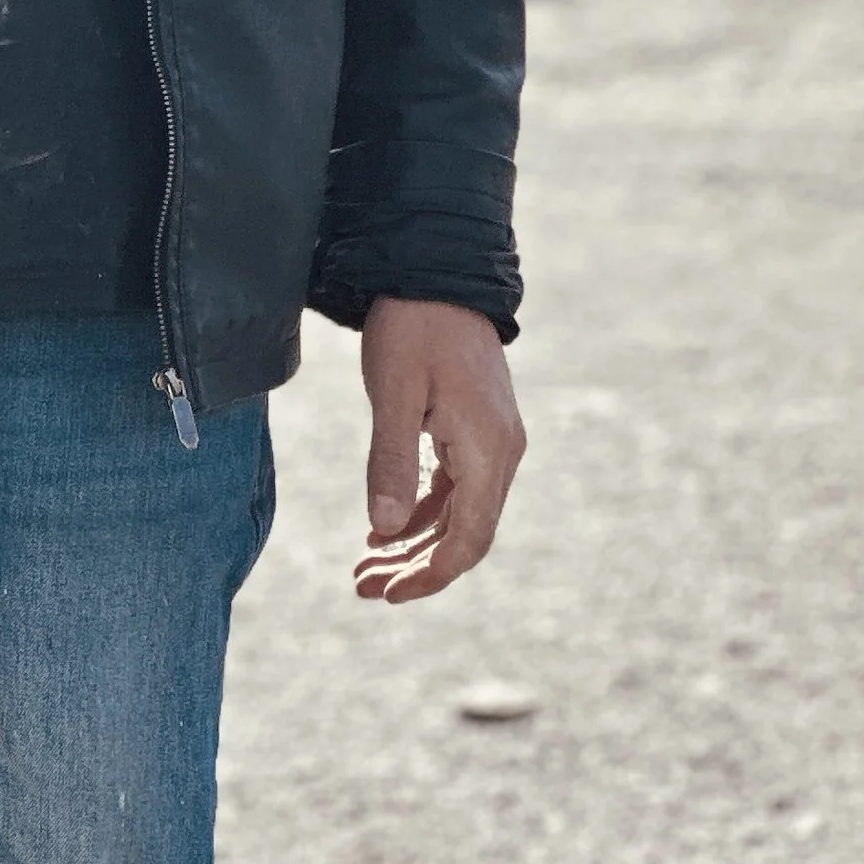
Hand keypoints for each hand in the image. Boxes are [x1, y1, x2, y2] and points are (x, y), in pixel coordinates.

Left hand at [353, 297, 524, 602]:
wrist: (436, 269)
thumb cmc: (412, 326)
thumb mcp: (394, 393)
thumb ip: (390, 461)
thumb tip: (383, 530)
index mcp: (488, 450)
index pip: (467, 540)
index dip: (429, 577)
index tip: (384, 595)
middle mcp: (502, 451)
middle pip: (466, 534)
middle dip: (416, 567)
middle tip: (362, 586)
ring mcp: (494, 439)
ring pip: (460, 512)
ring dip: (415, 542)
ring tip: (364, 562)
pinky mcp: (478, 426)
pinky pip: (456, 485)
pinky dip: (423, 510)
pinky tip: (386, 523)